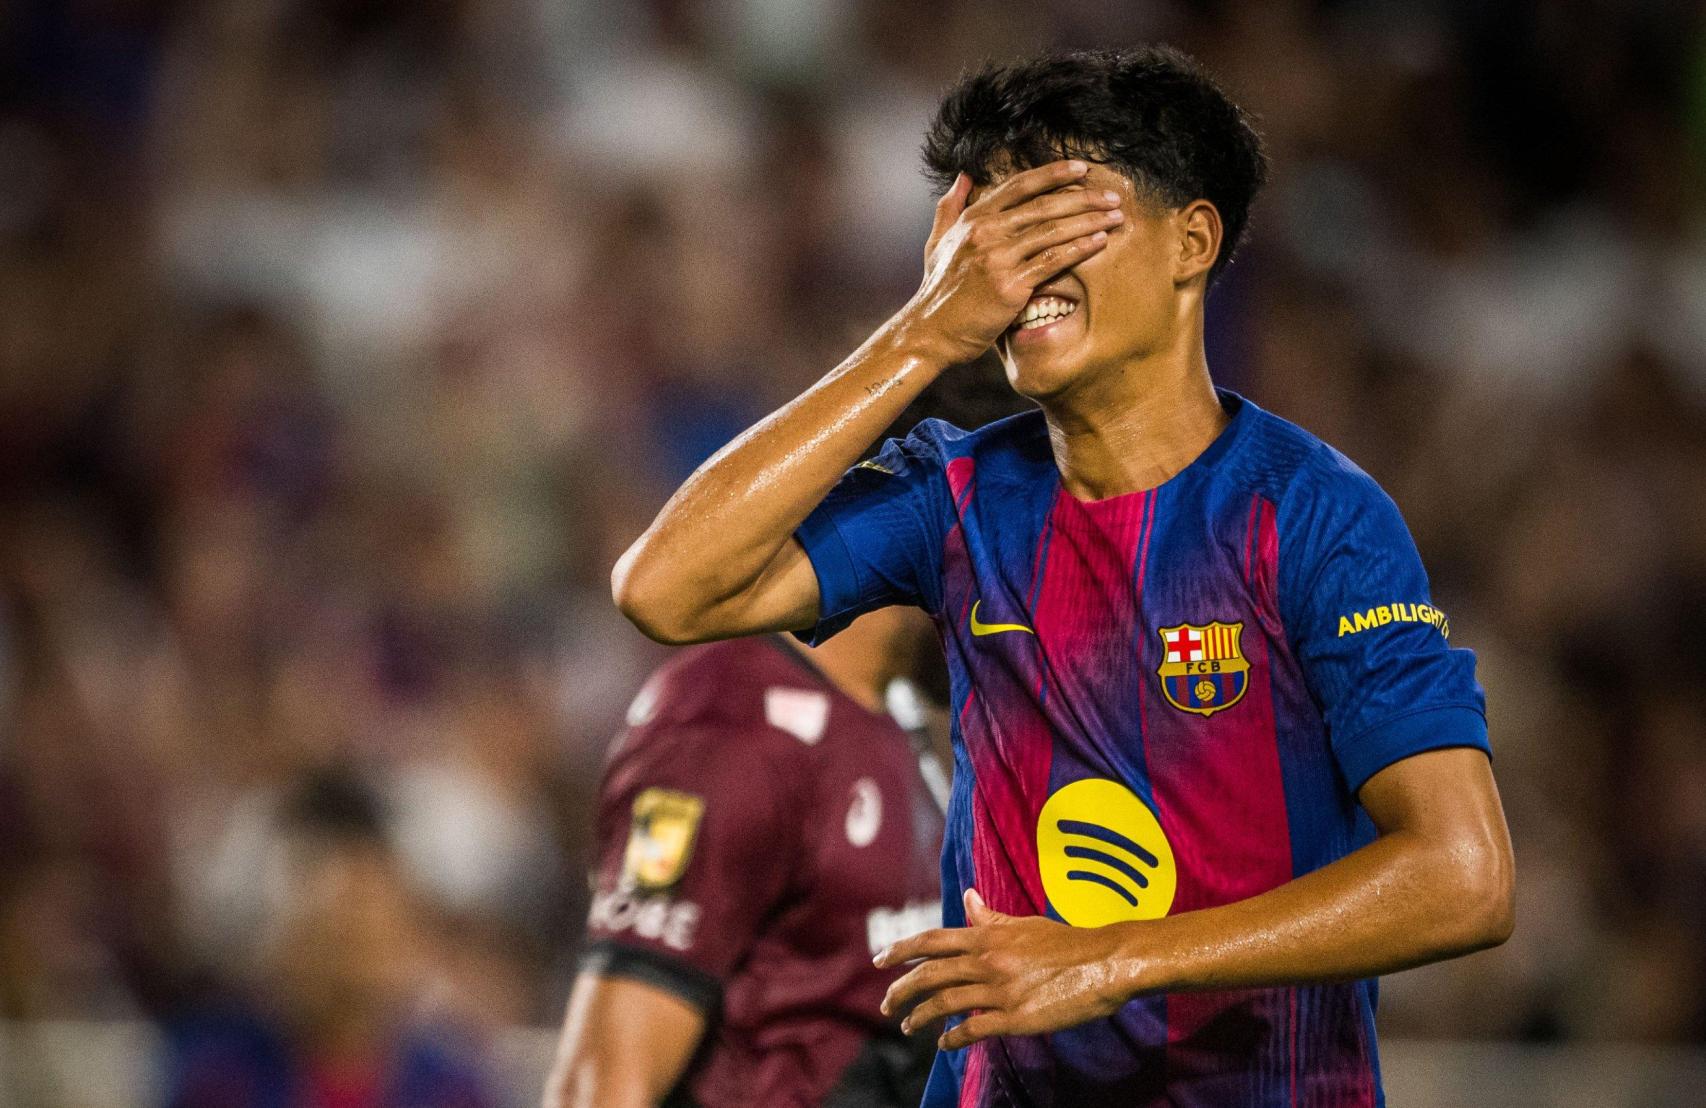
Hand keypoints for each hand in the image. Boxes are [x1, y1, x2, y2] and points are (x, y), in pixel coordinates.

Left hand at [875, 888, 1131, 1050]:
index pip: (931, 940)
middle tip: (886, 1004)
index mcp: (987, 936)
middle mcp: (987, 960)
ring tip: (908, 1027)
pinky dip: (952, 1038)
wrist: (1105, 963)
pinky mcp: (1016, 1018)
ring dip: (920, 1017)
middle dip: (901, 990)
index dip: (900, 950)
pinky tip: (944, 1043)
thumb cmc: (1066, 941)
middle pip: (929, 975)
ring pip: (944, 1004)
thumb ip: (991, 917)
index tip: (879, 959)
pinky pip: (973, 1029)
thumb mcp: (1023, 924)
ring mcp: (1000, 990)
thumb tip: (968, 898)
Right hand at [901, 161, 1123, 364]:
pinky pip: (1052, 261)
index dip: (1053, 174)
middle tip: (1112, 196)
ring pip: (1053, 231)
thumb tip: (963, 176)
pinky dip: (1078, 249)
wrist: (930, 332)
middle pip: (1044, 205)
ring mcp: (997, 258)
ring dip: (1089, 221)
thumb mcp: (937, 242)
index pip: (1019, 186)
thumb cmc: (937, 291)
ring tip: (1116, 217)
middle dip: (1084, 198)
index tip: (1081, 168)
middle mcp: (986, 232)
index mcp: (973, 218)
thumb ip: (950, 207)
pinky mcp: (1009, 286)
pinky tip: (1099, 242)